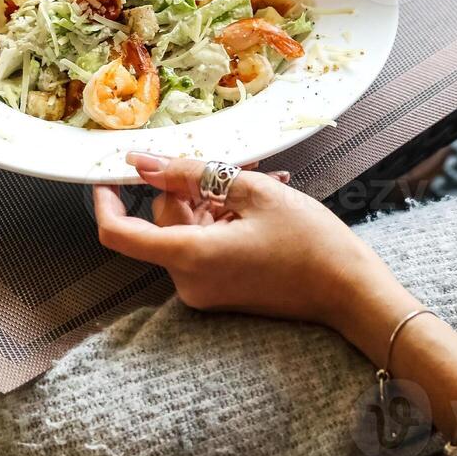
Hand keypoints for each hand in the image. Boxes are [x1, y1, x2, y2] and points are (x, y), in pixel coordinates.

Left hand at [94, 153, 404, 330]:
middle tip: (233, 165)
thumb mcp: (253, 191)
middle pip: (162, 222)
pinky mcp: (220, 291)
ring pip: (187, 230)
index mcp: (190, 256)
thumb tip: (143, 162)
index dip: (106, 199)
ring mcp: (204, 290)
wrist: (350, 293)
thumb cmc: (310, 242)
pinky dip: (223, 220)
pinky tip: (260, 202)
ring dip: (214, 200)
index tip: (110, 172)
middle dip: (189, 187)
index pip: (118, 233)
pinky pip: (204, 246)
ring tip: (261, 181)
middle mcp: (188, 281)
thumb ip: (191, 174)